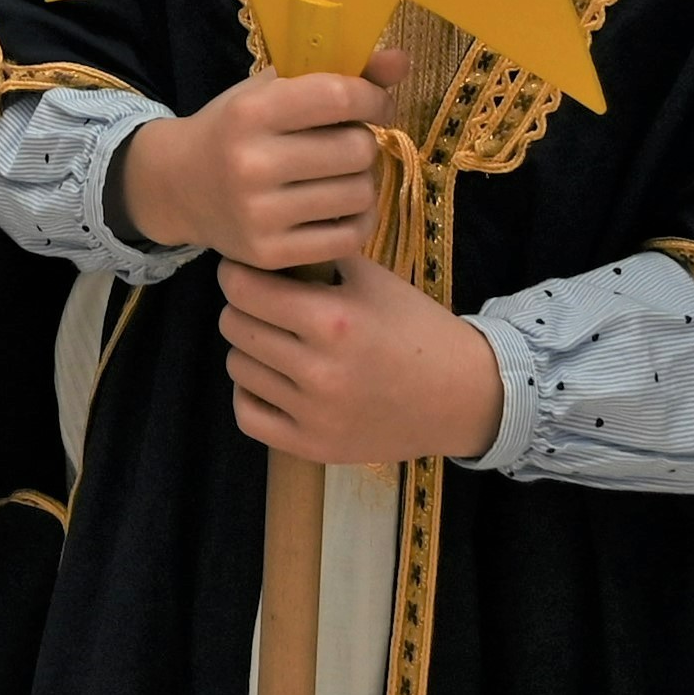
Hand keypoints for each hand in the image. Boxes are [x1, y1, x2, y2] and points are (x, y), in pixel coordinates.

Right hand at [112, 47, 410, 269]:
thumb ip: (336, 73)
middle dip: (365, 141)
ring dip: (364, 181)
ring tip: (341, 175)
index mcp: (250, 112)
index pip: (339, 97)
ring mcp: (260, 215)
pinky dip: (359, 220)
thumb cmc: (235, 128)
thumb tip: (401, 60)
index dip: (374, 98)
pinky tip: (341, 207)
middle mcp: (252, 163)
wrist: (178, 185)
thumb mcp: (272, 89)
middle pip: (356, 149)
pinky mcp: (270, 254)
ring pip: (360, 195)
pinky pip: (350, 237)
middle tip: (349, 143)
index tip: (376, 104)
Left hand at [218, 255, 504, 467]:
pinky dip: (252, 393)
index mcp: (334, 319)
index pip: (242, 289)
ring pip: (237, 367)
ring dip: (250, 349)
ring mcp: (315, 414)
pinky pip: (247, 415)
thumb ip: (314, 260)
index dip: (237, 273)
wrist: (459, 394)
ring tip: (277, 341)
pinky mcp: (313, 447)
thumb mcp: (371, 278)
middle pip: (234, 326)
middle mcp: (320, 370)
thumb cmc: (414, 326)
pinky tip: (273, 379)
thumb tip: (260, 246)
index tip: (245, 272)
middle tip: (265, 305)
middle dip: (243, 308)